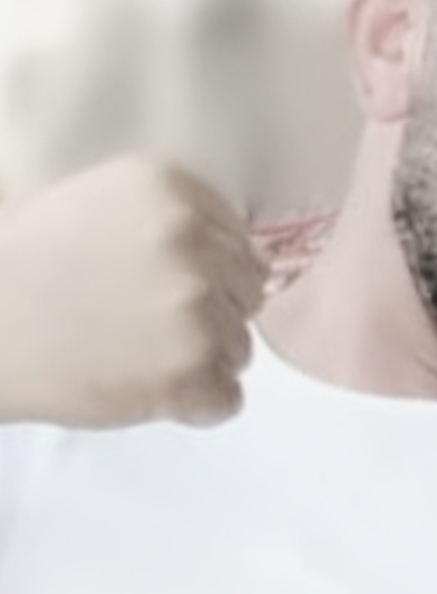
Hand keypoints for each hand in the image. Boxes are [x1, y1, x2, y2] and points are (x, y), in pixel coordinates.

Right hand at [0, 155, 268, 428]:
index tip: (158, 287)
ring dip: (200, 361)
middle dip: (209, 314)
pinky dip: (193, 405)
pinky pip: (227, 399)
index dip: (205, 271)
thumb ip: (172, 214)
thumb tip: (242, 252)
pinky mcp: (191, 371)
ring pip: (240, 347)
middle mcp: (194, 239)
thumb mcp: (99, 200)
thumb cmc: (29, 268)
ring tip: (134, 355)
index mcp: (173, 188)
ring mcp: (196, 306)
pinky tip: (143, 387)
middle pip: (248, 291)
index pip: (238, 239)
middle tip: (143, 326)